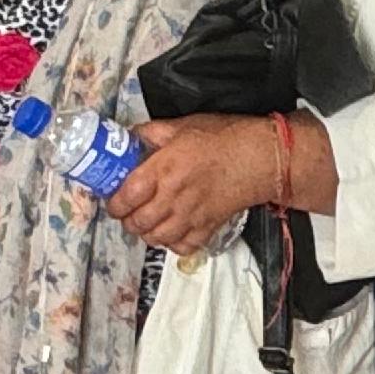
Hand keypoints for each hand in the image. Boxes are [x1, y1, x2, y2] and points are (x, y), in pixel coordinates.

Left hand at [100, 113, 280, 255]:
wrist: (261, 157)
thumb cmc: (224, 138)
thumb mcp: (183, 126)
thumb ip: (152, 132)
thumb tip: (130, 135)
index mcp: (163, 169)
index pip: (126, 197)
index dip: (114, 203)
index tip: (113, 200)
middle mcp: (174, 197)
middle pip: (138, 222)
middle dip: (127, 220)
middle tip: (127, 211)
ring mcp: (191, 216)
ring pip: (156, 239)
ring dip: (146, 233)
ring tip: (146, 222)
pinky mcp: (208, 227)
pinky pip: (183, 247)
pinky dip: (172, 244)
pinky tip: (170, 231)